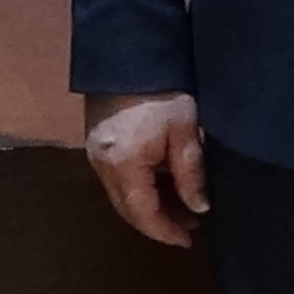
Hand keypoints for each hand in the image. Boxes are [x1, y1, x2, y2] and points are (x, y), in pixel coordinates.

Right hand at [83, 90, 208, 248]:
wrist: (130, 52)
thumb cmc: (163, 92)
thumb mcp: (185, 132)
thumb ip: (191, 174)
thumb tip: (198, 208)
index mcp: (124, 165)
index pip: (143, 214)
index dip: (165, 232)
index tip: (189, 240)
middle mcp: (102, 164)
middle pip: (127, 208)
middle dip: (157, 222)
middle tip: (190, 224)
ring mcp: (94, 152)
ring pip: (120, 194)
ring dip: (148, 205)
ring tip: (180, 204)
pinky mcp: (95, 140)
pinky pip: (116, 177)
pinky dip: (138, 188)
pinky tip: (160, 181)